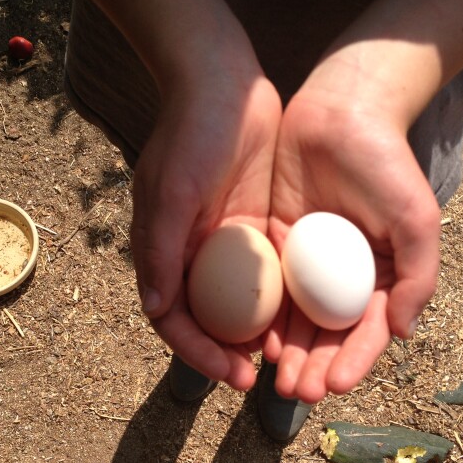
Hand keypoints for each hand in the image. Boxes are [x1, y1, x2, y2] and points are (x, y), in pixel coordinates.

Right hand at [131, 73, 281, 390]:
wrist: (224, 82)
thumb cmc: (192, 132)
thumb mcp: (173, 190)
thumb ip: (161, 250)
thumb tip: (157, 310)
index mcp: (164, 252)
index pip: (175, 321)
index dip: (200, 354)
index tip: (236, 374)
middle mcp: (191, 255)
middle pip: (208, 322)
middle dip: (231, 355)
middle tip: (266, 380)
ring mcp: (224, 243)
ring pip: (239, 305)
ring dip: (259, 335)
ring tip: (290, 361)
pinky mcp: (254, 226)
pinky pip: (267, 274)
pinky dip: (280, 301)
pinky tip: (306, 319)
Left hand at [264, 59, 440, 402]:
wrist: (342, 109)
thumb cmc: (386, 163)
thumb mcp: (416, 218)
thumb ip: (418, 276)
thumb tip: (404, 333)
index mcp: (382, 275)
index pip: (368, 330)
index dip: (354, 361)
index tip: (335, 386)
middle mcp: (344, 275)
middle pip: (329, 334)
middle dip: (315, 367)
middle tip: (297, 393)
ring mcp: (308, 261)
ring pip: (296, 319)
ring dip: (288, 353)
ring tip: (276, 380)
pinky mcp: (276, 241)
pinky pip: (268, 287)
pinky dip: (263, 316)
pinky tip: (255, 340)